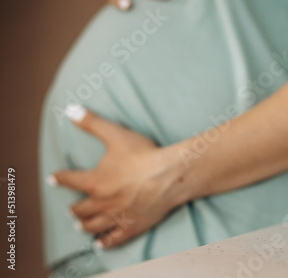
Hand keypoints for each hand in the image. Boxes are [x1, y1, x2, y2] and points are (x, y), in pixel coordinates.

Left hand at [52, 104, 187, 248]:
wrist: (169, 175)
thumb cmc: (143, 155)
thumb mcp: (115, 135)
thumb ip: (91, 123)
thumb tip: (70, 109)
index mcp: (94, 181)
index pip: (70, 180)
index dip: (60, 178)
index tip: (53, 179)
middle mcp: (101, 202)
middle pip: (80, 208)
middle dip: (74, 207)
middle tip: (70, 208)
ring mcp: (116, 217)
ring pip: (93, 225)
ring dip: (84, 225)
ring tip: (80, 225)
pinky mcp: (131, 226)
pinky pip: (113, 239)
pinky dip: (104, 242)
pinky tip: (99, 244)